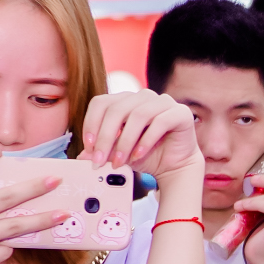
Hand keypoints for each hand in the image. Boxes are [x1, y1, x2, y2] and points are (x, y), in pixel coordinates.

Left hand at [83, 89, 203, 178]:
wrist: (174, 166)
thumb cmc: (146, 155)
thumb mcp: (118, 154)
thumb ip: (102, 150)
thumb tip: (82, 156)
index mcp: (125, 100)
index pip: (101, 102)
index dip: (91, 123)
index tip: (88, 147)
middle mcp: (143, 97)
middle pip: (117, 109)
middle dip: (105, 138)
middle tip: (98, 160)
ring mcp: (163, 102)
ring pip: (138, 115)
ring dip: (125, 142)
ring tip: (119, 162)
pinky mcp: (180, 113)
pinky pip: (160, 122)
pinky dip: (146, 141)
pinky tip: (138, 156)